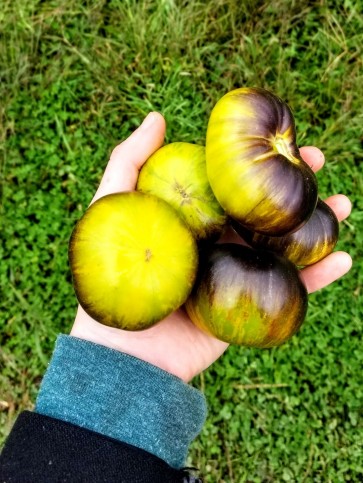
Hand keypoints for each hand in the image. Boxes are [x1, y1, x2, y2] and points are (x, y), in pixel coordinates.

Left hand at [70, 113, 351, 381]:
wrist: (124, 352)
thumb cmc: (109, 281)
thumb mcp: (111, 210)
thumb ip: (128, 162)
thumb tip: (158, 117)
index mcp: (194, 219)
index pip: (233, 181)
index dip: (256, 158)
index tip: (280, 136)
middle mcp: (219, 242)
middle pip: (264, 208)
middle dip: (293, 184)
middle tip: (318, 162)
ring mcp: (237, 274)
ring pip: (285, 244)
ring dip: (317, 225)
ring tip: (343, 206)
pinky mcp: (250, 306)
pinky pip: (291, 290)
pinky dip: (318, 277)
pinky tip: (342, 258)